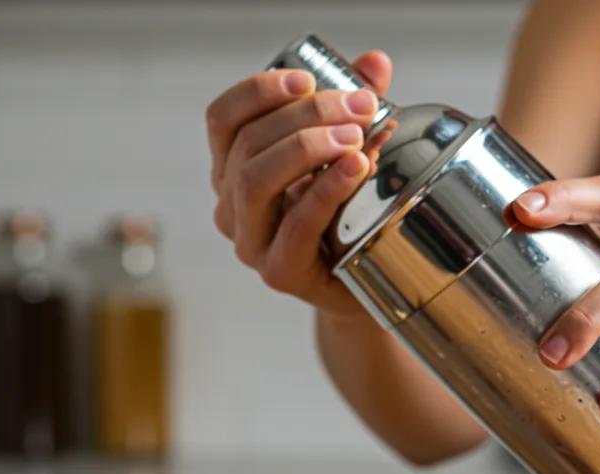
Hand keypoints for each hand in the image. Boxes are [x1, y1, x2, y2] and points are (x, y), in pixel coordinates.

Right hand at [206, 52, 391, 316]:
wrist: (359, 284)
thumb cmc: (344, 217)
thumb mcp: (345, 155)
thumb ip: (352, 109)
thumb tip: (376, 63)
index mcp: (232, 170)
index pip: (223, 119)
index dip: (259, 91)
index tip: (307, 78)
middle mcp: (231, 206)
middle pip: (247, 145)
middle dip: (305, 115)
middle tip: (358, 106)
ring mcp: (250, 243)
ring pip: (256, 181)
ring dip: (307, 148)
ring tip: (356, 135)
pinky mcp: (278, 273)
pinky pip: (295, 225)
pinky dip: (326, 191)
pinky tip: (356, 168)